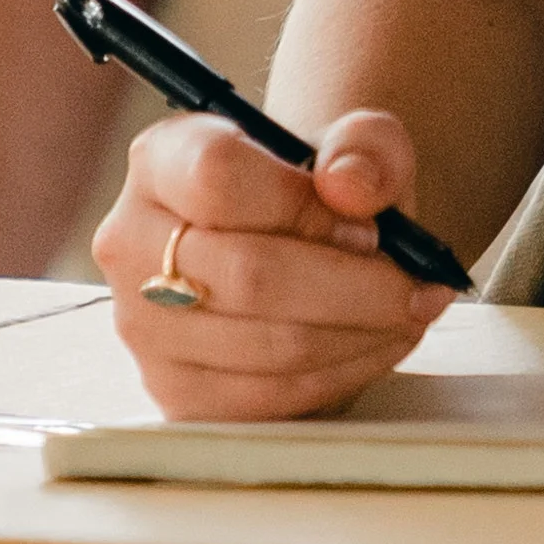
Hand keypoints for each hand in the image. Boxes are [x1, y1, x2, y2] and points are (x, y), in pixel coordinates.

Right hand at [99, 110, 451, 419]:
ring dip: (360, 334)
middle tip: (412, 283)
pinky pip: (270, 398)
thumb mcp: (355, 145)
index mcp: (161, 160)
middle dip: (355, 285)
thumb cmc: (319, 192)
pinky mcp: (175, 393)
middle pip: (248, 273)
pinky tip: (372, 345)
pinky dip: (341, 375)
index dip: (306, 206)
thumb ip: (365, 147)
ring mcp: (144, 327)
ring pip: (268, 344)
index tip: (368, 224)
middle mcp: (131, 242)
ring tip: (405, 312)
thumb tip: (351, 187)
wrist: (298, 247)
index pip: (218, 176)